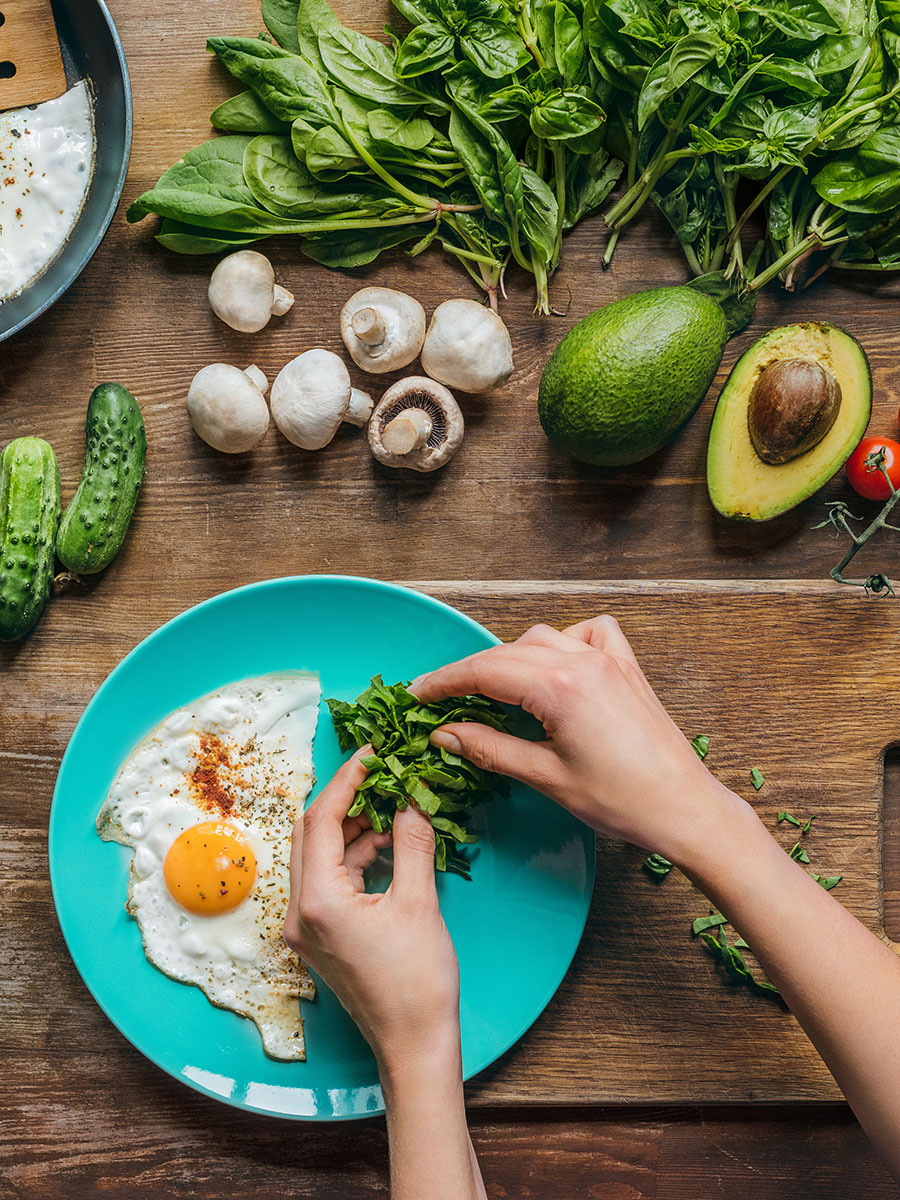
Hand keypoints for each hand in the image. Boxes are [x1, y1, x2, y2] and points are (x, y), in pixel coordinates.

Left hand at [284, 750, 460, 1070]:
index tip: (374, 753)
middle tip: (382, 776)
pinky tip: (385, 844)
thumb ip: (411, 841)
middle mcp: (299, 912)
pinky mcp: (318, 936)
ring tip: (392, 808)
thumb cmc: (418, 983)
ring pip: (316, 854)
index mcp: (318, 901)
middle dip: (344, 799)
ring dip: (349, 827)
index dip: (347, 779)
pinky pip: (326, 878)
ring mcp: (305, 926)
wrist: (413, 1045)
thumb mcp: (419, 903)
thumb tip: (412, 796)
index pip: (320, 819)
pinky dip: (351, 855)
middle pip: (308, 832)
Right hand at [413, 616, 745, 866]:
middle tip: (440, 698)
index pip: (485, 671)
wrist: (685, 809)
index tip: (417, 694)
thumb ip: (490, 749)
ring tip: (492, 690)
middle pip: (507, 652)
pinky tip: (556, 666)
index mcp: (561, 687)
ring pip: (543, 638)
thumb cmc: (622, 801)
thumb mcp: (546, 778)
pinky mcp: (628, 669)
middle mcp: (584, 661)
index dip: (445, 681)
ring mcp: (610, 660)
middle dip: (470, 672)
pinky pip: (589, 633)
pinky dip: (565, 641)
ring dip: (512, 658)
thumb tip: (446, 734)